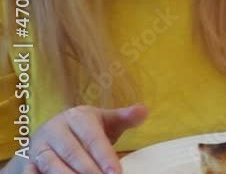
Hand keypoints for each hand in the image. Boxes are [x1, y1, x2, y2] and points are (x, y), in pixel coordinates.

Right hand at [9, 104, 146, 173]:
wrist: (54, 132)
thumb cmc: (87, 128)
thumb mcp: (105, 120)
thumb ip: (124, 118)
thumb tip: (144, 110)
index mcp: (77, 117)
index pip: (93, 138)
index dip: (104, 156)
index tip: (116, 172)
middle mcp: (55, 129)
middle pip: (73, 153)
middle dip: (89, 170)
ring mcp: (39, 146)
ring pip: (52, 164)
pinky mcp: (29, 161)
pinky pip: (32, 172)